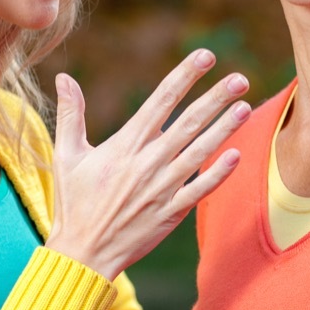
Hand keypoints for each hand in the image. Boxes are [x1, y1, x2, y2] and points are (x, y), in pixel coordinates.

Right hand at [45, 49, 247, 279]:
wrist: (82, 253)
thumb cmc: (73, 203)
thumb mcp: (66, 155)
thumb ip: (70, 114)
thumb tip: (64, 77)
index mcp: (125, 145)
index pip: (160, 101)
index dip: (184, 76)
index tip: (205, 56)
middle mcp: (147, 162)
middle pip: (188, 122)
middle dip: (215, 98)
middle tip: (240, 78)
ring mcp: (162, 188)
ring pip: (199, 152)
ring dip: (224, 129)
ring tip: (245, 106)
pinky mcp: (171, 213)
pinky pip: (200, 190)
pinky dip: (218, 174)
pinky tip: (236, 156)